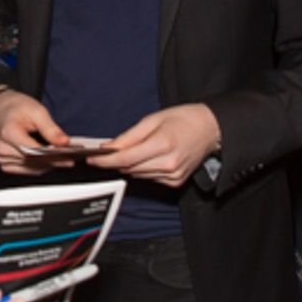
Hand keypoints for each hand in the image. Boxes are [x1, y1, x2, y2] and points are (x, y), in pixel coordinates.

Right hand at [0, 89, 74, 175]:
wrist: (0, 108)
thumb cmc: (17, 107)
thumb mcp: (36, 110)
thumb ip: (50, 128)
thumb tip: (64, 143)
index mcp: (8, 132)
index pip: (32, 151)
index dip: (51, 156)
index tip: (67, 157)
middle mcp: (2, 148)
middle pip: (33, 161)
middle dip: (53, 160)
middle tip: (70, 157)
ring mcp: (2, 158)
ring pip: (32, 169)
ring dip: (48, 164)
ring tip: (61, 157)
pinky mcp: (5, 165)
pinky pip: (28, 170)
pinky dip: (40, 166)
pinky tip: (48, 159)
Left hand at [86, 104, 220, 186]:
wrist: (210, 129)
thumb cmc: (183, 119)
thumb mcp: (153, 120)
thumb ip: (129, 137)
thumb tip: (108, 148)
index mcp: (163, 144)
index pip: (125, 158)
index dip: (105, 160)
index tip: (91, 159)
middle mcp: (169, 164)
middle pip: (129, 168)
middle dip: (114, 161)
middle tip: (104, 153)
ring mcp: (173, 176)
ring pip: (137, 174)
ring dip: (129, 165)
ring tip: (131, 150)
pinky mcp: (176, 182)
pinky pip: (149, 178)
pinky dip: (142, 169)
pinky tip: (148, 157)